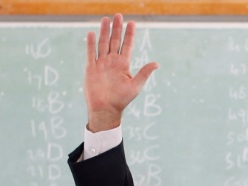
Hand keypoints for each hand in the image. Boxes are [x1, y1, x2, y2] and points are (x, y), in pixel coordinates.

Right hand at [85, 14, 158, 130]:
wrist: (105, 109)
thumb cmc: (121, 100)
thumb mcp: (135, 86)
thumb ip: (144, 73)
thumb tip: (156, 63)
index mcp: (123, 64)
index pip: (127, 45)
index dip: (129, 34)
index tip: (132, 23)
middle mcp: (112, 62)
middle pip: (115, 41)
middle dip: (117, 28)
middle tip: (118, 15)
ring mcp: (101, 64)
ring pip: (102, 43)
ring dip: (104, 31)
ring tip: (106, 19)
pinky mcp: (91, 68)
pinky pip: (90, 53)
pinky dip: (91, 43)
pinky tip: (92, 33)